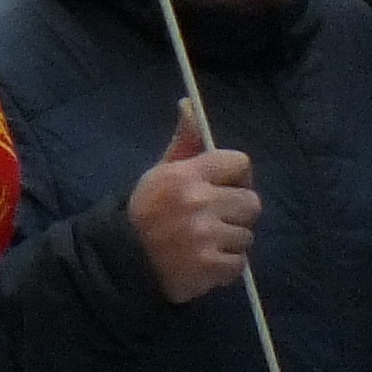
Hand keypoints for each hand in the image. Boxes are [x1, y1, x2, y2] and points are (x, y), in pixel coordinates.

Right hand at [126, 110, 262, 305]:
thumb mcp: (161, 173)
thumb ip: (184, 142)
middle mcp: (198, 202)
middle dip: (237, 213)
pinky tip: (204, 263)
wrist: (120, 261)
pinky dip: (226, 267)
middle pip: (251, 202)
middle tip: (215, 221)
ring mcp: (204, 236)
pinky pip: (239, 263)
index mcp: (186, 175)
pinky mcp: (208, 267)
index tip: (224, 188)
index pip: (240, 163)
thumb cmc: (145, 213)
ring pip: (246, 236)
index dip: (236, 177)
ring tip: (205, 244)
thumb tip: (189, 104)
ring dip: (230, 242)